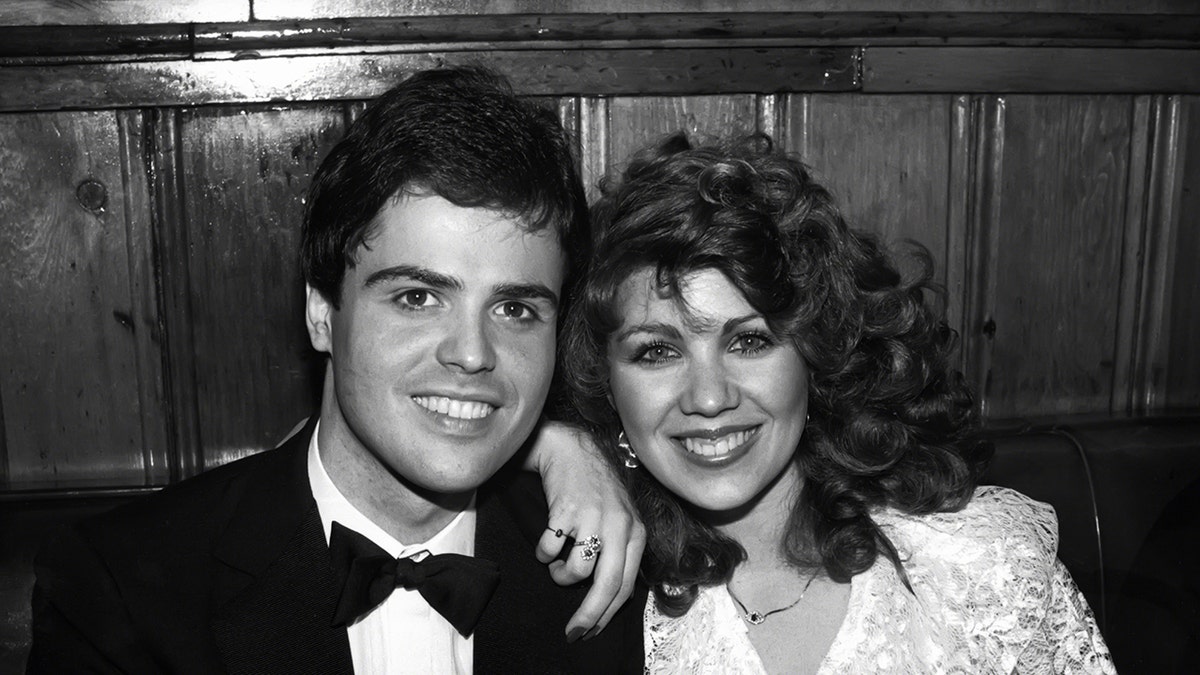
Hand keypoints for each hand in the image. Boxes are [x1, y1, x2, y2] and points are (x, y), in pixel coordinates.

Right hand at [524, 421, 645, 639]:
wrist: (571, 449)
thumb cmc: (595, 490)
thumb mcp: (620, 519)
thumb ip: (620, 553)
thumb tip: (610, 598)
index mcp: (635, 532)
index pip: (626, 584)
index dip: (607, 614)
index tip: (591, 631)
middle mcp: (618, 525)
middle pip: (606, 584)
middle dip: (588, 615)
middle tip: (573, 632)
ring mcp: (593, 516)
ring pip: (576, 570)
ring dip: (561, 575)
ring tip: (558, 563)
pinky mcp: (565, 509)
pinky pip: (550, 550)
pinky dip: (544, 554)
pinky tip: (546, 544)